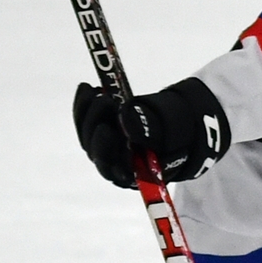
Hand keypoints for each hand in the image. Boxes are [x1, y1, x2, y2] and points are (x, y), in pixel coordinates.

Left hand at [72, 78, 229, 188]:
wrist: (176, 130)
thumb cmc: (175, 137)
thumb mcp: (170, 132)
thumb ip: (149, 130)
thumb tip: (126, 119)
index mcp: (132, 174)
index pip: (111, 167)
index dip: (106, 149)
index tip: (108, 128)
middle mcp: (114, 166)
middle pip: (95, 149)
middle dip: (95, 124)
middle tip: (104, 101)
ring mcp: (105, 150)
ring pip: (88, 135)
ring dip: (88, 111)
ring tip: (94, 90)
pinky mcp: (99, 134)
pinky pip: (87, 122)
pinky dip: (86, 105)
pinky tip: (86, 88)